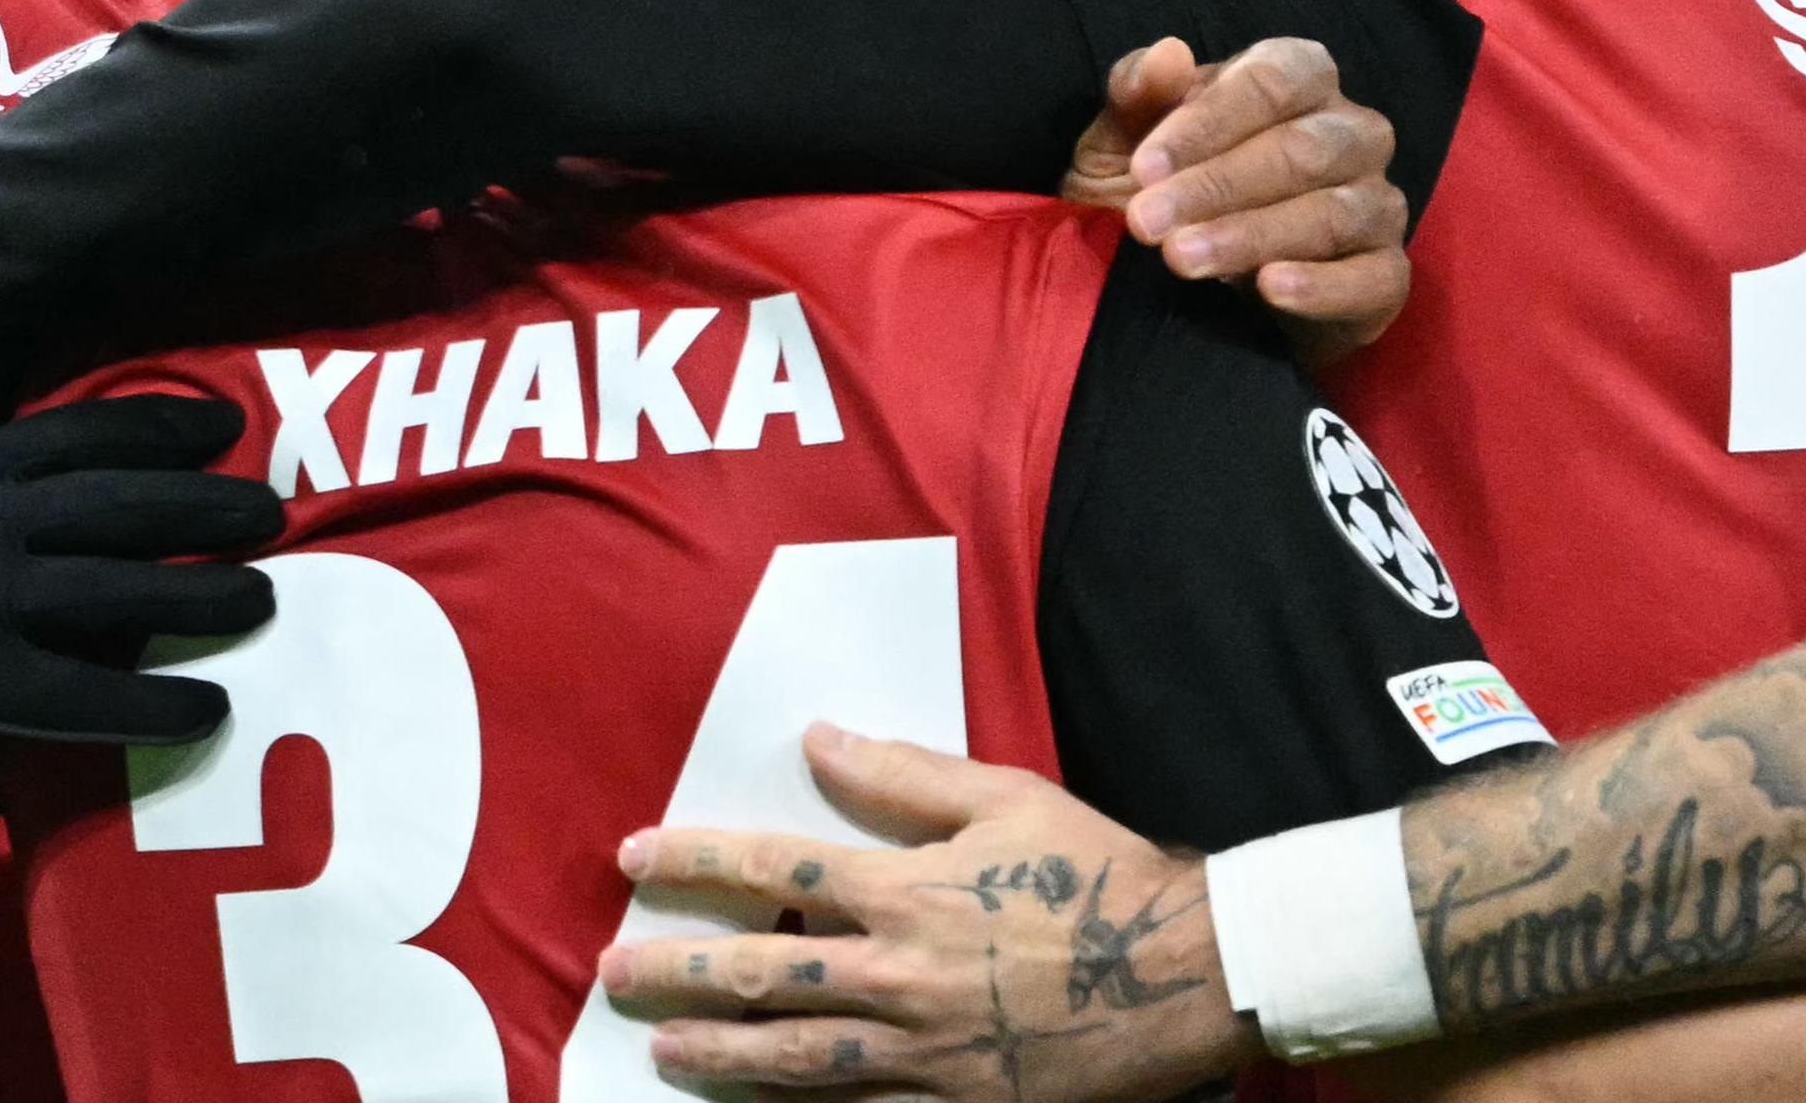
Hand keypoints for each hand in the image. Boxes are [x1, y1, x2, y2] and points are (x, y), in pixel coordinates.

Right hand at [0, 392, 278, 810]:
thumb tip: (78, 464)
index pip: (83, 434)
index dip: (161, 429)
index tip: (223, 431)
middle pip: (123, 504)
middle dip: (207, 505)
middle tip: (270, 515)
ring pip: (123, 591)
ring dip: (204, 594)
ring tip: (263, 598)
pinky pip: (92, 695)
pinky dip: (158, 702)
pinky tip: (210, 708)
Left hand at [600, 725, 1250, 1102]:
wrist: (1192, 976)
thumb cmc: (1099, 875)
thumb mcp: (1005, 799)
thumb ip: (902, 773)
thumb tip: (816, 739)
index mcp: (906, 889)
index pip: (772, 865)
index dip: (694, 860)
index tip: (634, 858)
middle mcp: (901, 972)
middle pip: (765, 971)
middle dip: (680, 972)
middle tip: (613, 973)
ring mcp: (926, 1049)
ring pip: (797, 1056)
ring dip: (720, 1052)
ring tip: (662, 1049)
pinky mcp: (956, 1102)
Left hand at [1063, 35, 1409, 362]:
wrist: (1190, 279)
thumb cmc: (1161, 186)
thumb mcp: (1126, 139)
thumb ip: (1138, 94)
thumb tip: (1166, 55)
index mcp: (1300, 77)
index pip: (1271, 82)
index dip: (1207, 123)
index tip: (1144, 167)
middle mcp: (1352, 132)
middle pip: (1301, 150)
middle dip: (1216, 187)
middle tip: (1146, 222)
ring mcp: (1377, 201)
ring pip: (1332, 214)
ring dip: (1251, 236)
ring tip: (1181, 258)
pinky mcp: (1386, 272)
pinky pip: (1374, 276)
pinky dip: (1323, 285)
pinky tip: (1270, 289)